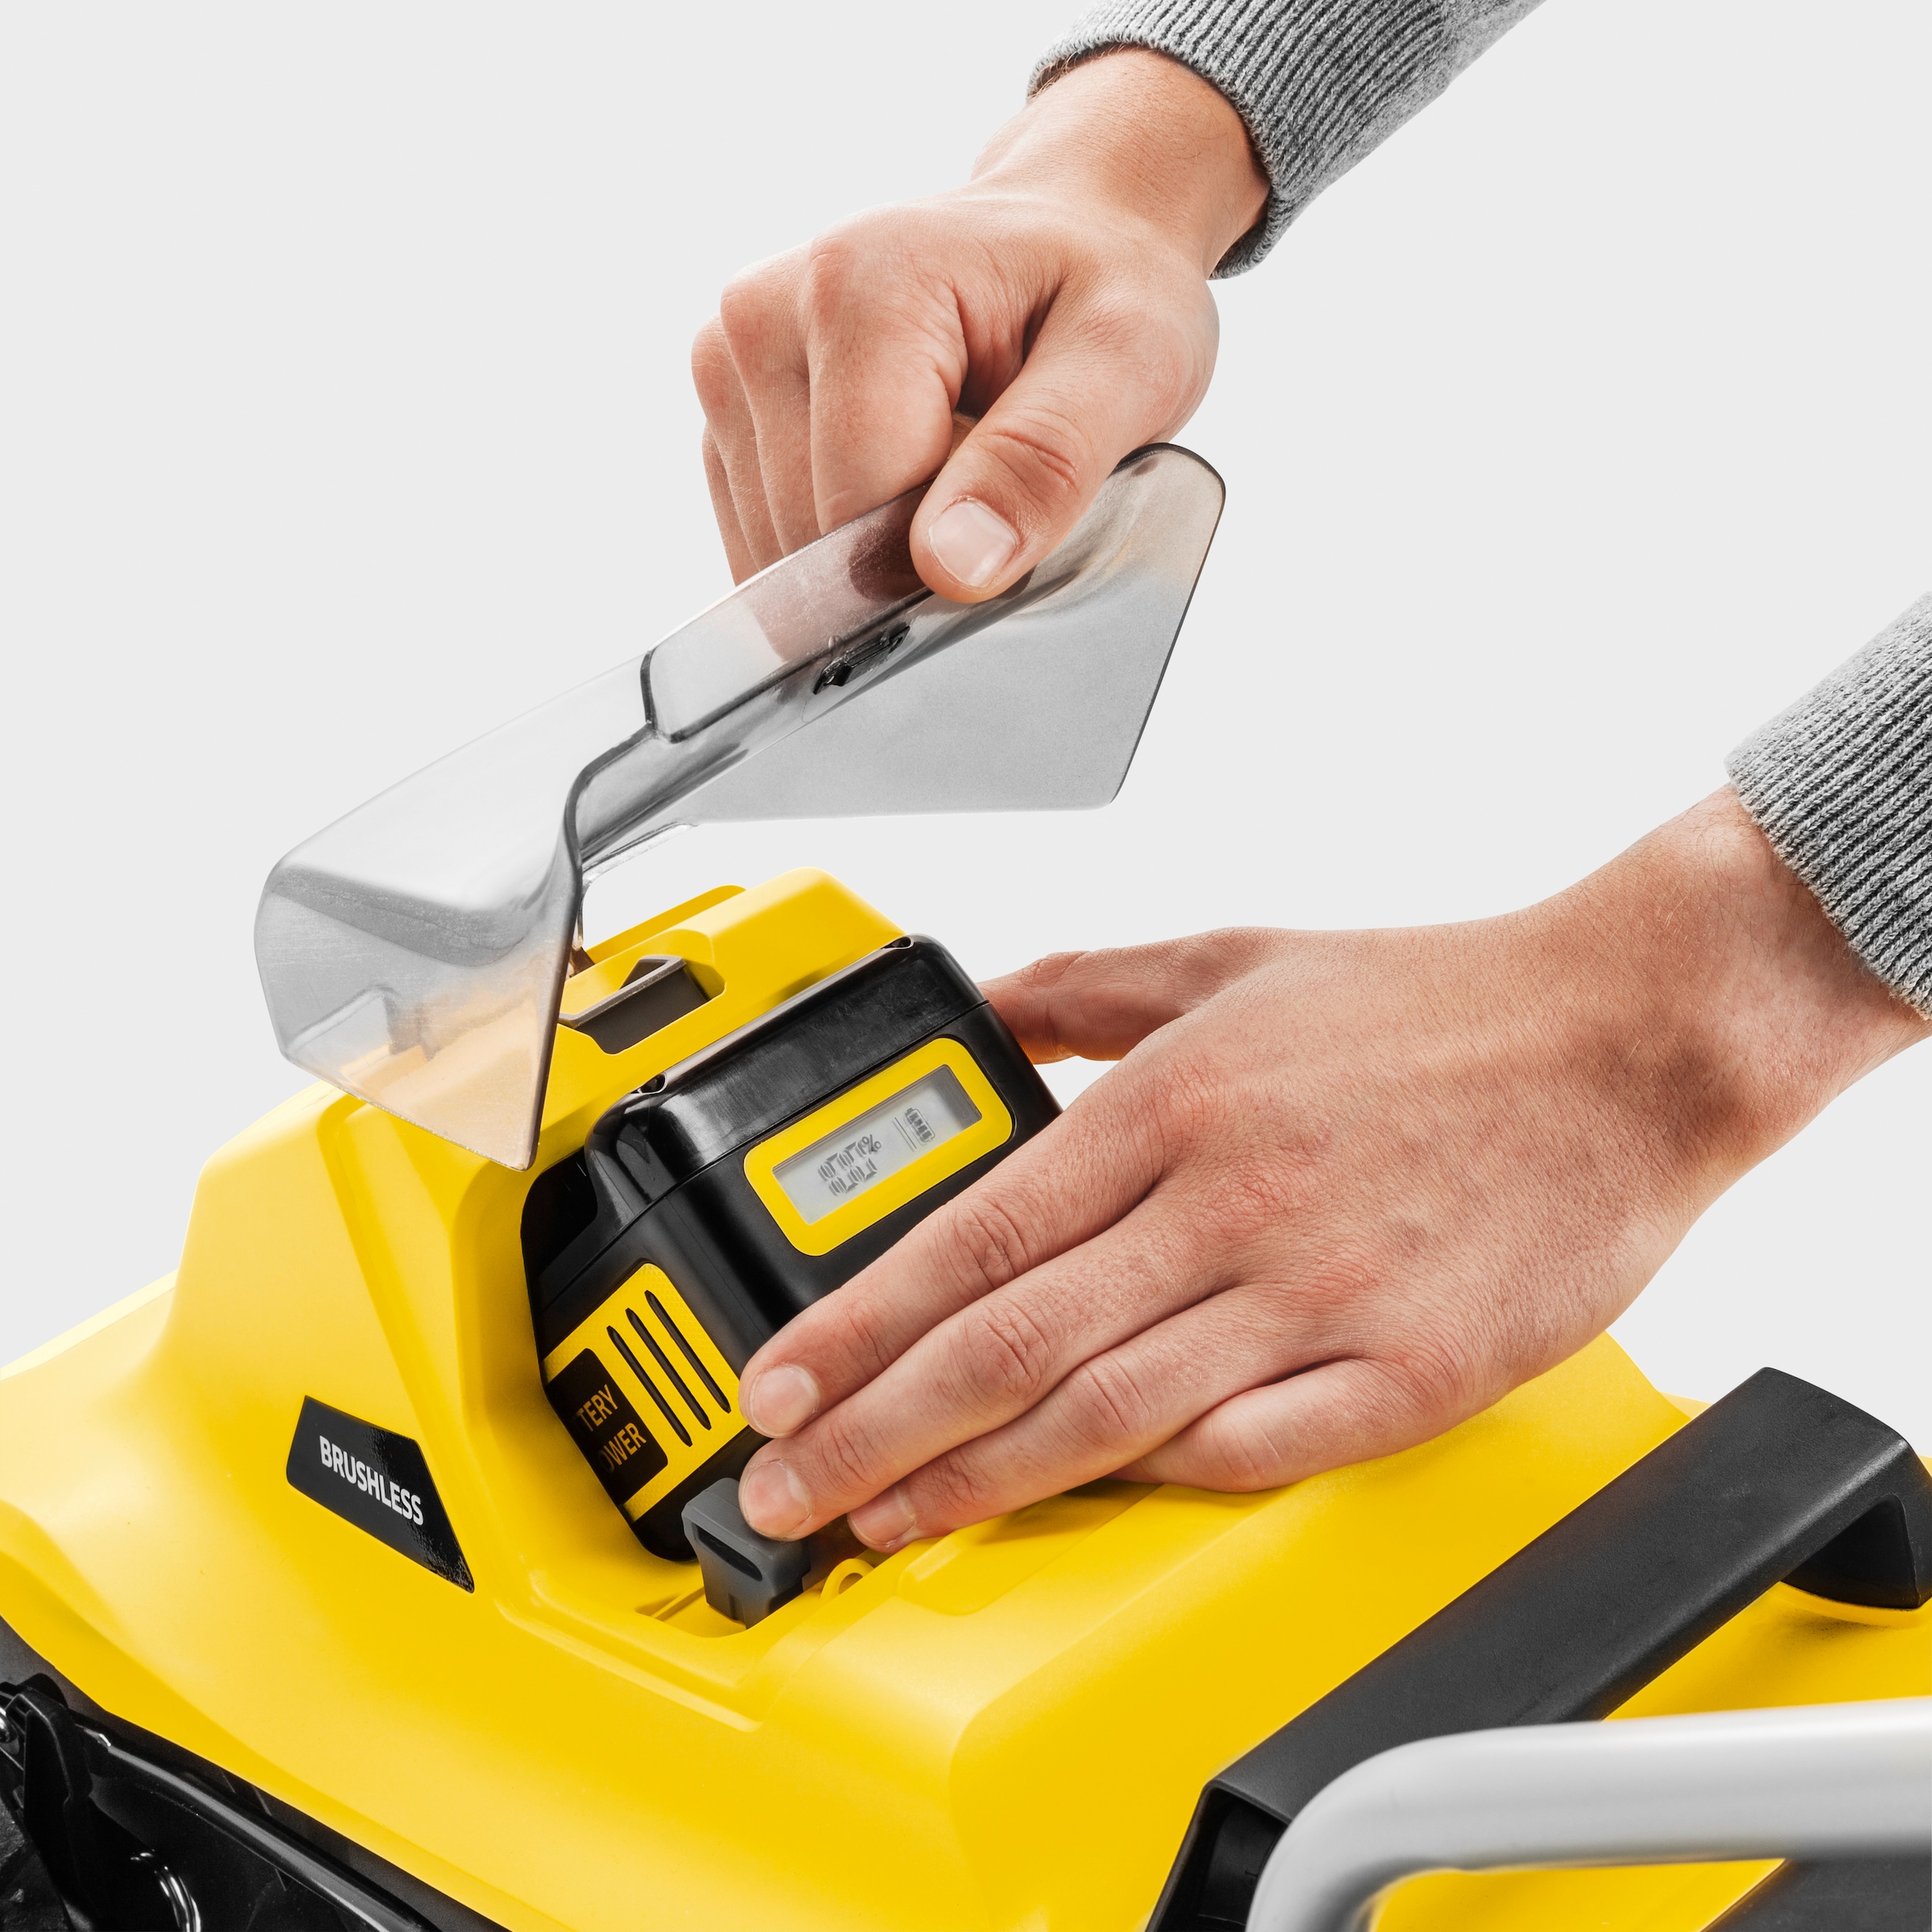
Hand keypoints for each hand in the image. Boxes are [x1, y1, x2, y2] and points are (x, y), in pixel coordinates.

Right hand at [691, 49, 1266, 597]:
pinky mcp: (725, 410)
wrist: (1071, 231)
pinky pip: (766, 540)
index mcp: (858, 287)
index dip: (940, 556)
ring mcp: (729, 363)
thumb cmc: (1099, 288)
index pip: (858, 511)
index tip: (1014, 506)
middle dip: (906, 549)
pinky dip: (838, 540)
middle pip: (813, 537)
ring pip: (781, 551)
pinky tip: (898, 476)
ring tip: (948, 463)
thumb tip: (950, 568)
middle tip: (992, 473)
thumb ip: (1044, 462)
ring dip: (871, 546)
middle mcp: (764, 316)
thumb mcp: (1124, 364)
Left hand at [735, 790, 1926, 1550]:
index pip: (971, 1236)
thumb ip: (1090, 985)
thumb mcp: (1234, 956)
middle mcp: (1223, 1202)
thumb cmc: (1434, 1002)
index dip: (858, 1323)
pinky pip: (1256, 1449)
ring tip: (886, 1523)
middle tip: (786, 1486)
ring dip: (977, 1480)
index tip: (781, 1383)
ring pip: (1107, 1412)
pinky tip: (1079, 1513)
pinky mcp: (1409, 1369)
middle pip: (1008, 1342)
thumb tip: (986, 1000)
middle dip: (874, 1429)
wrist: (1626, 1037)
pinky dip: (1156, 1485)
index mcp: (1169, 1105)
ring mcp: (1315, 1294)